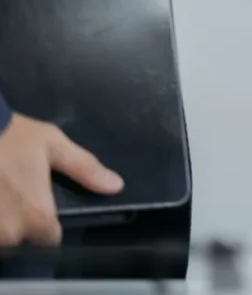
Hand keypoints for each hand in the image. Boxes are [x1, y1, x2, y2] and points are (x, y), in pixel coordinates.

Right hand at [0, 113, 122, 245]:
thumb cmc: (13, 136)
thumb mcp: (54, 146)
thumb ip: (85, 169)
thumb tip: (116, 186)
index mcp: (37, 216)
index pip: (50, 239)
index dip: (46, 223)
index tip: (40, 205)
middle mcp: (9, 232)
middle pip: (21, 238)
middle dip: (20, 221)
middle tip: (15, 193)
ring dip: (1, 218)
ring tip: (1, 192)